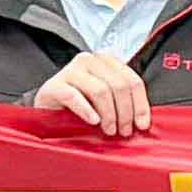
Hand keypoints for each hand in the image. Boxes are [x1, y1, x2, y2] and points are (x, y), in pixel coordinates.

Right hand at [28, 51, 156, 137]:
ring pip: (100, 91)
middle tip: (124, 131)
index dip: (140, 104)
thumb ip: (123, 102)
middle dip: (125, 112)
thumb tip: (144, 122)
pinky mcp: (54, 85)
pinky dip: (87, 111)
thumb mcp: (105, 100)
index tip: (142, 125)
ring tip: (109, 130)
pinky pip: (74, 97)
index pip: (132, 80)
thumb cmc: (80, 105)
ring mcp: (70, 71)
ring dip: (109, 115)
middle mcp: (89, 61)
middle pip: (118, 85)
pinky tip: (93, 121)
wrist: (47, 108)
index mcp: (106, 62)